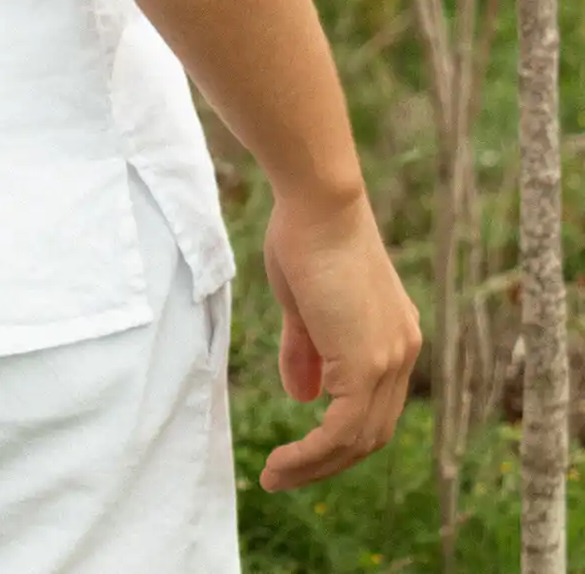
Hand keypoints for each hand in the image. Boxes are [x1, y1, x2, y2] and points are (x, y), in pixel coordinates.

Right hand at [260, 186, 421, 492]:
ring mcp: (390, 358)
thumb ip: (307, 350)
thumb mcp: (304, 303)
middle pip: (372, 431)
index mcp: (393, 334)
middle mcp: (402, 351)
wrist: (319, 200)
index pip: (374, 404)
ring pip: (359, 439)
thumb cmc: (305, 235)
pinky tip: (283, 462)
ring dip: (315, 465)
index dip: (338, 433)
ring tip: (276, 476)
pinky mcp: (368, 363)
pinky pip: (341, 430)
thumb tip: (303, 397)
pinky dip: (312, 454)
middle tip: (286, 473)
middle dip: (327, 460)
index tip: (301, 448)